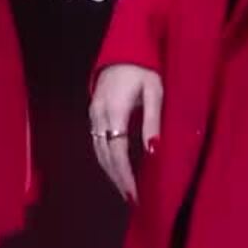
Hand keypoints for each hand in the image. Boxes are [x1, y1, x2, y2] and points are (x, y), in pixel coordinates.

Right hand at [89, 63, 162, 203]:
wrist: (123, 48)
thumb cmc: (144, 68)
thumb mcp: (154, 91)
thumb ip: (152, 120)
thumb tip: (152, 151)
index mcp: (114, 110)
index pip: (117, 151)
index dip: (124, 175)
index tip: (134, 195)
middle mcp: (99, 115)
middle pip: (105, 155)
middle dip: (117, 178)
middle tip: (132, 199)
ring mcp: (93, 113)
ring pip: (98, 150)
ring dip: (110, 171)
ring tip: (124, 189)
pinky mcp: (93, 112)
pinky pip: (96, 141)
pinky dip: (106, 158)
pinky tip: (115, 168)